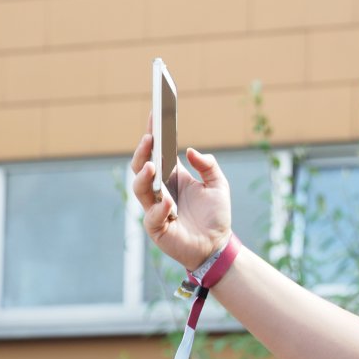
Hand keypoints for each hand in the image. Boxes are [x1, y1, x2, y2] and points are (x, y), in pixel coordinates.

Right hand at [131, 126, 232, 270]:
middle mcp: (159, 190)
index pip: (158, 152)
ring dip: (144, 176)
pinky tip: (169, 204)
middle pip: (141, 166)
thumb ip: (209, 166)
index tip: (155, 113)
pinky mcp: (156, 228)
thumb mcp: (219, 185)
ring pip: (139, 189)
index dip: (154, 133)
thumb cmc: (216, 216)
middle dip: (143, 151)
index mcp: (172, 177)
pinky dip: (160, 209)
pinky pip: (152, 216)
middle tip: (150, 137)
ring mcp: (154, 208)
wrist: (217, 246)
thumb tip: (190, 151)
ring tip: (153, 166)